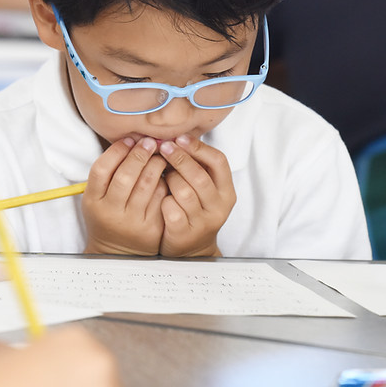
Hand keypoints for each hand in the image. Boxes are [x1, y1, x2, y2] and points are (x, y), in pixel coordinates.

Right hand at [82, 137, 168, 254]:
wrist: (118, 252)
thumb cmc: (108, 215)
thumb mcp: (97, 197)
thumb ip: (107, 173)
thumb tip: (131, 141)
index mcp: (93, 202)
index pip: (101, 169)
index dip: (116, 151)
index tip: (129, 140)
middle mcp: (112, 212)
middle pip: (126, 175)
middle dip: (140, 154)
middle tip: (149, 142)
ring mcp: (133, 222)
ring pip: (147, 184)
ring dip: (156, 163)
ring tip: (160, 154)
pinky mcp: (153, 227)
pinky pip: (161, 196)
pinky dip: (165, 180)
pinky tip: (167, 173)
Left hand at [158, 135, 235, 256]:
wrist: (192, 250)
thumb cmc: (195, 210)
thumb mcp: (205, 190)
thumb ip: (198, 167)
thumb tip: (176, 136)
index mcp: (227, 192)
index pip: (219, 161)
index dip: (198, 147)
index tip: (179, 138)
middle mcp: (219, 207)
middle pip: (199, 176)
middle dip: (179, 158)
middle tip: (162, 146)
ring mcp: (202, 222)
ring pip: (183, 192)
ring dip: (169, 179)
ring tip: (162, 175)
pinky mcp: (184, 234)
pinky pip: (170, 209)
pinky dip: (162, 200)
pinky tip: (158, 197)